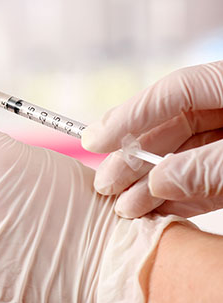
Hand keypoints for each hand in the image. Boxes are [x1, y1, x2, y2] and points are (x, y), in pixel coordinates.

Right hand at [82, 61, 222, 217]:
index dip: (129, 116)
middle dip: (134, 158)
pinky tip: (156, 210)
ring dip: (153, 184)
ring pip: (187, 157)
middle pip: (174, 126)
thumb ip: (207, 165)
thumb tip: (159, 183)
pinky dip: (183, 198)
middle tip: (105, 183)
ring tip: (126, 207)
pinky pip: (209, 180)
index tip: (93, 141)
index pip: (174, 91)